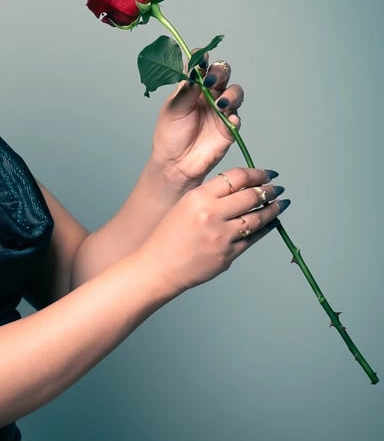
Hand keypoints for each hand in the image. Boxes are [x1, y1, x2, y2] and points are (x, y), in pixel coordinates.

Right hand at [138, 166, 286, 294]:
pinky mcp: (228, 255)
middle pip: (252, 196)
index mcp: (199, 198)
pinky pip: (253, 239)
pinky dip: (265, 229)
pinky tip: (271, 223)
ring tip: (281, 204)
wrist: (158, 266)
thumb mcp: (185, 205)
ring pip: (258, 218)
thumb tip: (242, 187)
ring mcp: (222, 236)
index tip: (267, 174)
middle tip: (278, 188)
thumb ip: (211, 195)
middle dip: (269, 190)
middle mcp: (212, 215)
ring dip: (273, 209)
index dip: (257, 173)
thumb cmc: (168, 235)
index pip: (237, 177)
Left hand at [151, 56, 243, 186]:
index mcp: (193, 86)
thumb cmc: (170, 136)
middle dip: (219, 72)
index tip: (200, 59)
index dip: (202, 59)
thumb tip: (194, 71)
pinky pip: (238, 117)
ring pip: (235, 92)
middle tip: (210, 81)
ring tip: (220, 104)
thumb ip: (185, 90)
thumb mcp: (173, 110)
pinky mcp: (229, 127)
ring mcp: (221, 110)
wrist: (176, 164)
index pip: (201, 65)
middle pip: (222, 73)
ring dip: (231, 94)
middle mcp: (209, 94)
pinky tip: (228, 119)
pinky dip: (235, 116)